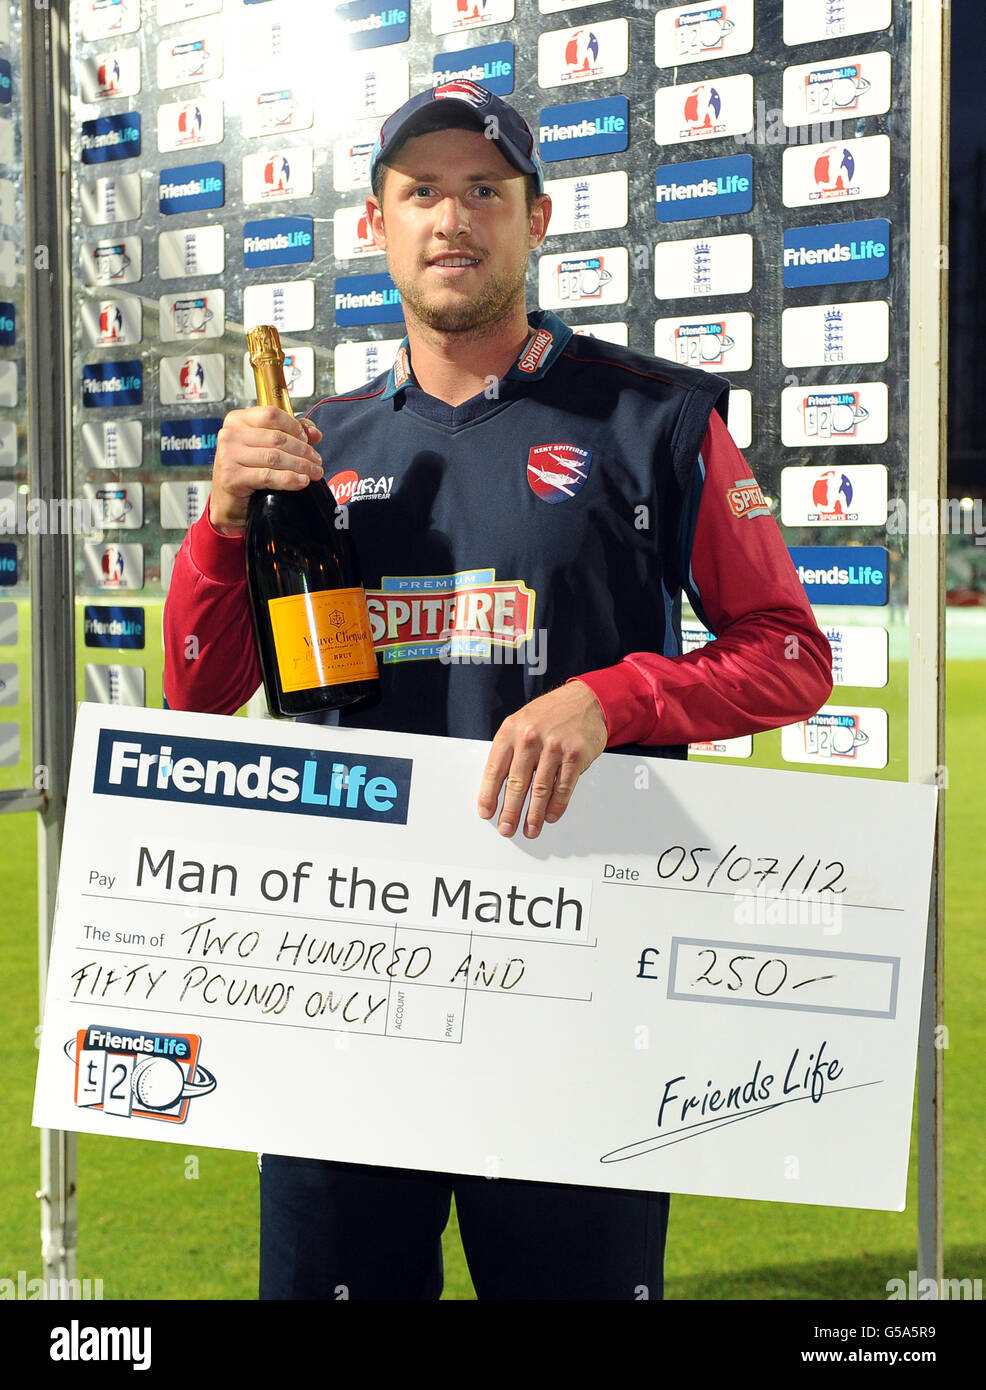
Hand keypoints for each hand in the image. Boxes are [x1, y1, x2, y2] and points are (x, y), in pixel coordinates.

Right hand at [208, 406, 323, 533]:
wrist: (227, 501)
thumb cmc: (244, 472)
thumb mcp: (265, 447)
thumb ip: (289, 435)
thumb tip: (314, 432)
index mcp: (237, 420)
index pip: (271, 414)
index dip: (294, 426)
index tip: (307, 439)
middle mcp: (230, 434)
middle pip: (277, 438)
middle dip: (303, 451)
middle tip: (317, 461)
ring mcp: (229, 455)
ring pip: (275, 457)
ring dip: (300, 466)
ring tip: (314, 473)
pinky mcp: (232, 476)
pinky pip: (268, 476)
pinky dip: (289, 479)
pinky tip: (301, 481)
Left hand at [478, 682, 608, 838]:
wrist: (586, 700)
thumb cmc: (551, 713)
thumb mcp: (521, 722)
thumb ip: (510, 749)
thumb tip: (498, 785)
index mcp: (511, 731)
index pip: (495, 770)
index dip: (489, 795)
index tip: (487, 813)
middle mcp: (530, 739)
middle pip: (517, 784)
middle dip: (510, 812)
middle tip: (507, 829)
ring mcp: (554, 747)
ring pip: (540, 790)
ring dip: (534, 815)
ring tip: (530, 829)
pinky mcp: (575, 756)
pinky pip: (563, 787)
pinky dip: (557, 805)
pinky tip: (551, 816)